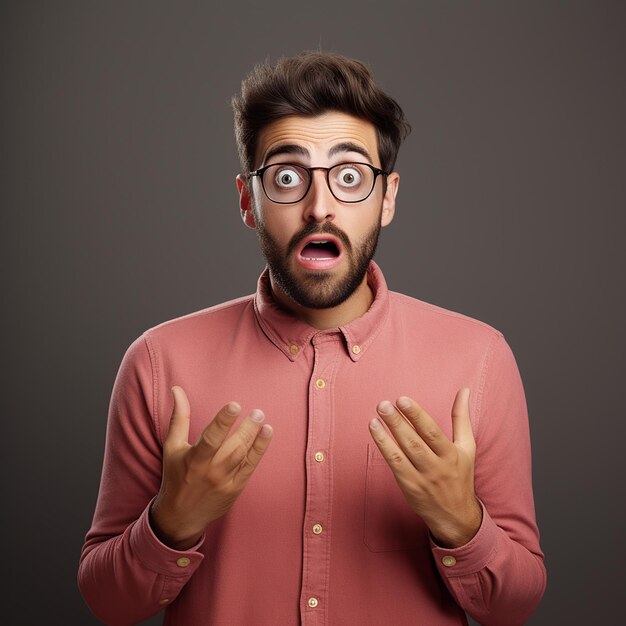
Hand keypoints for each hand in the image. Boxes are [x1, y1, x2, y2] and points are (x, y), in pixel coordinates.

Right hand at [150, 386, 272, 549]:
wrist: (180, 516)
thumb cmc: (176, 475)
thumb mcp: (172, 447)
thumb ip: (179, 417)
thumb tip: (177, 389)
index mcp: (193, 460)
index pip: (211, 438)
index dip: (223, 421)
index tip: (234, 405)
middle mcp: (210, 471)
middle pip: (232, 447)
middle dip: (246, 428)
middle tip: (257, 411)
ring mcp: (224, 481)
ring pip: (242, 456)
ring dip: (255, 437)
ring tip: (261, 418)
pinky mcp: (235, 488)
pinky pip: (250, 467)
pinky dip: (259, 450)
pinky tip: (267, 433)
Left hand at [368, 389, 481, 547]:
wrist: (456, 517)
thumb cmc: (460, 475)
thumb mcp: (467, 447)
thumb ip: (462, 418)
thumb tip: (464, 390)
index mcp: (452, 454)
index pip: (432, 432)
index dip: (416, 415)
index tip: (402, 399)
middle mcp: (437, 467)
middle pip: (415, 442)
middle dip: (398, 422)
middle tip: (384, 404)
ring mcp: (421, 478)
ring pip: (402, 453)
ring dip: (387, 434)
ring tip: (376, 415)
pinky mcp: (409, 487)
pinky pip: (394, 465)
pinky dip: (383, 447)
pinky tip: (375, 431)